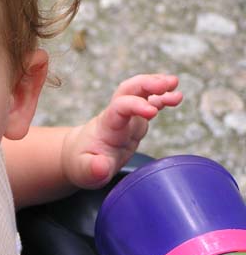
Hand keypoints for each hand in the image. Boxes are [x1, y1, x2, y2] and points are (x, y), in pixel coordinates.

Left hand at [61, 74, 182, 188]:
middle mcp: (117, 117)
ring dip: (156, 84)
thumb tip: (101, 167)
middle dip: (147, 83)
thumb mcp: (84, 172)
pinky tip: (176, 96)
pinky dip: (162, 98)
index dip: (135, 105)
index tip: (152, 111)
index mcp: (107, 127)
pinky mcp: (134, 120)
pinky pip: (149, 103)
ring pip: (139, 92)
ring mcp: (127, 117)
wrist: (78, 155)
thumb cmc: (82, 163)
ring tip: (174, 82)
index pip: (120, 108)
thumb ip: (92, 169)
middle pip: (129, 90)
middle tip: (167, 83)